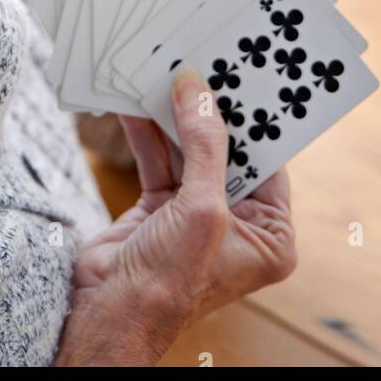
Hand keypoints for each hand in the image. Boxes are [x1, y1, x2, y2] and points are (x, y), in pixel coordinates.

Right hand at [54, 69, 296, 365]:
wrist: (110, 313)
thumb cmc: (171, 282)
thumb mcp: (203, 207)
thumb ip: (206, 144)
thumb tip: (198, 90)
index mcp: (269, 236)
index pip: (270, 164)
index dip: (257, 123)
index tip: (246, 79)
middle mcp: (237, 224)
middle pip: (227, 152)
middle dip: (210, 114)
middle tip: (205, 67)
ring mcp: (195, 215)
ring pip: (189, 151)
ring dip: (174, 117)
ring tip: (166, 75)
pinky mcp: (159, 208)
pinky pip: (159, 159)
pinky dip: (147, 133)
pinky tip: (137, 104)